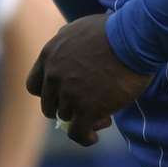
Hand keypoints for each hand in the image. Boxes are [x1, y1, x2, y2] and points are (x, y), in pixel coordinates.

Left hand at [27, 14, 152, 145]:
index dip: (48, 94)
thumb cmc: (114, 30)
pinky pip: (77, 132)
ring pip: (66, 118)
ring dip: (82, 119)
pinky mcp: (87, 108)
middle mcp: (54, 75)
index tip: (63, 96)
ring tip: (103, 116)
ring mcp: (69, 93)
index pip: (34, 86)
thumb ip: (65, 43)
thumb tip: (63, 50)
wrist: (133, 38)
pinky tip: (94, 137)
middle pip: (50, 105)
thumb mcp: (79, 29)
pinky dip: (85, 138)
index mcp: (49, 55)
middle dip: (66, 108)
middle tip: (86, 107)